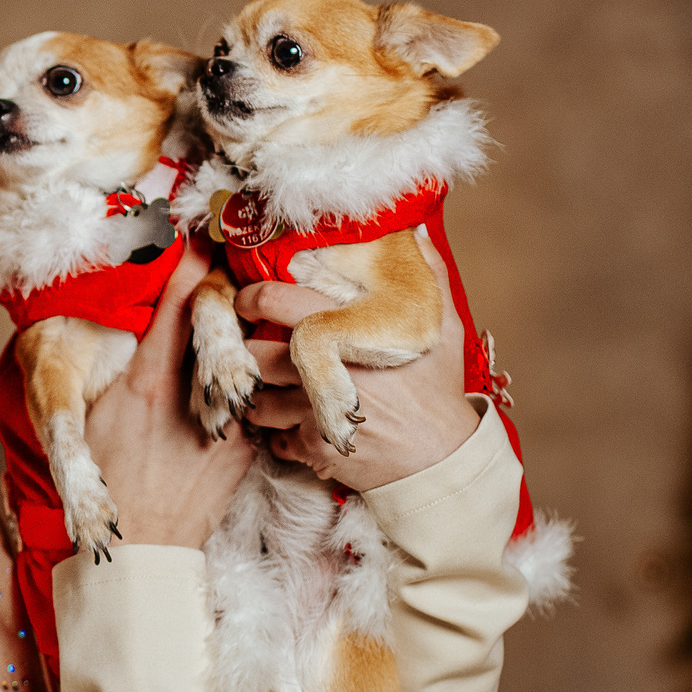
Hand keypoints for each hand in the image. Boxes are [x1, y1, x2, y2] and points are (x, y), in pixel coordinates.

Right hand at [87, 243, 256, 546]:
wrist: (146, 547)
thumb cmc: (110, 478)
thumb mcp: (98, 415)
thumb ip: (126, 365)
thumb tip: (140, 323)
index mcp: (147, 382)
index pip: (176, 303)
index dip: (192, 260)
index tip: (201, 227)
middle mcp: (192, 395)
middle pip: (222, 321)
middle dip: (226, 283)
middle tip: (234, 243)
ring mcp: (228, 421)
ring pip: (250, 356)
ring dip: (251, 327)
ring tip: (263, 294)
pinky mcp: (250, 445)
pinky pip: (262, 398)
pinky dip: (262, 377)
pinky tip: (268, 361)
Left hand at [235, 228, 480, 493]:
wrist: (443, 458)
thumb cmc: (439, 390)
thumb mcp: (442, 327)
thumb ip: (428, 274)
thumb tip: (414, 233)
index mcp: (348, 333)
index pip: (274, 301)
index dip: (252, 298)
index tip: (248, 300)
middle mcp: (325, 371)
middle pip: (255, 352)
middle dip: (250, 351)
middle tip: (255, 349)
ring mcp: (314, 411)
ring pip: (257, 399)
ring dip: (261, 396)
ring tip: (274, 391)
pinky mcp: (312, 447)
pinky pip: (273, 437)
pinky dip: (279, 434)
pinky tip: (297, 426)